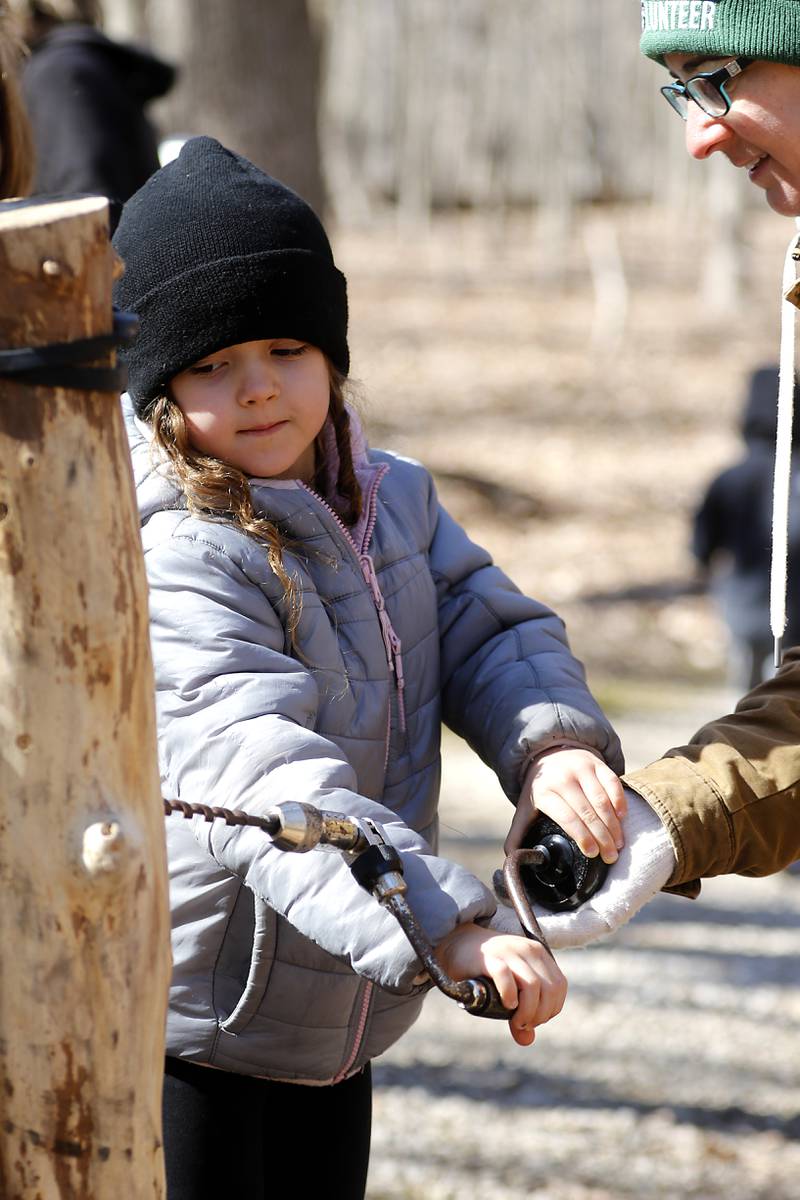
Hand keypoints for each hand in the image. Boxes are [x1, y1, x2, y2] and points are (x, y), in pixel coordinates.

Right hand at [434, 922, 566, 1045]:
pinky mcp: (489, 957)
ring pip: (533, 986)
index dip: (551, 1009)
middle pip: (549, 989)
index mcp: (538, 953)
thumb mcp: (509, 988)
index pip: (560, 986)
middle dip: (540, 1014)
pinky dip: (509, 996)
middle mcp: (527, 949)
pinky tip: (506, 1004)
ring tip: (516, 1021)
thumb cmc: (484, 969)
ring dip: (527, 1012)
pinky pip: (507, 977)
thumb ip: (520, 1011)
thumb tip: (527, 1040)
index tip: (534, 1020)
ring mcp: (509, 951)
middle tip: (523, 1024)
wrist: (456, 943)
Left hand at [505, 747, 625, 863]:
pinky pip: (613, 782)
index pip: (567, 818)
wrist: (549, 753)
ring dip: (613, 824)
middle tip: (611, 856)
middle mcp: (563, 778)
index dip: (582, 837)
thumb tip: (512, 860)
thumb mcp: (525, 808)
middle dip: (602, 837)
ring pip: (602, 800)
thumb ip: (517, 834)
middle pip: (587, 813)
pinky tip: (622, 818)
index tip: (593, 854)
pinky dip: (619, 801)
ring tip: (619, 843)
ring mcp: (581, 768)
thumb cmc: (541, 789)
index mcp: (544, 792)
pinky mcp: (597, 763)